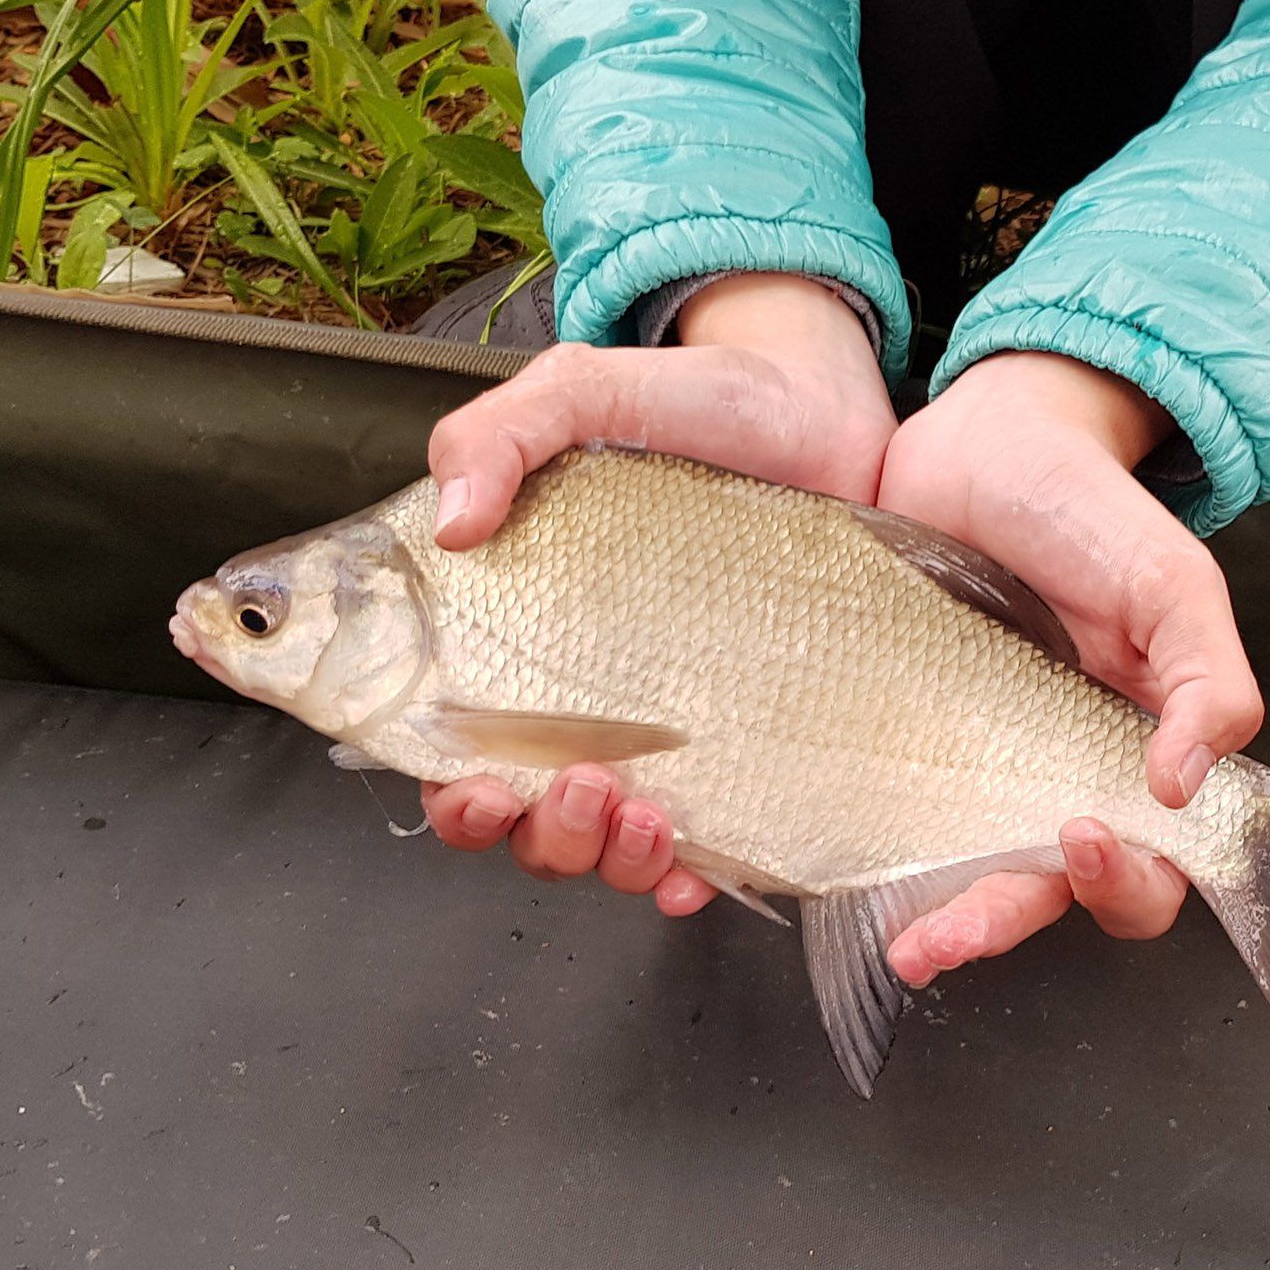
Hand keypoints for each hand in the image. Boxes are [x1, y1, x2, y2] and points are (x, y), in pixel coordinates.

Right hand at [419, 272, 893, 907]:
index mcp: (521, 631)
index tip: (469, 784)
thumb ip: (501, 435)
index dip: (447, 786)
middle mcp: (586, 694)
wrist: (821, 409)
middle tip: (569, 788)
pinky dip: (686, 877)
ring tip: (644, 815)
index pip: (453, 739)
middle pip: (523, 813)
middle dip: (532, 833)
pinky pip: (707, 842)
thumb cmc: (698, 402)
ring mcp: (669, 724)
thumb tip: (450, 523)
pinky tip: (693, 870)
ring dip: (606, 858)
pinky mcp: (748, 739)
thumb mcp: (584, 391)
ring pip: (604, 844)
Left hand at [872, 351, 1263, 986]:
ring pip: (953, 871)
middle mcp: (1045, 776)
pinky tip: (826, 867)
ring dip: (930, 918)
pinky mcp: (887, 736)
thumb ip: (1206, 679)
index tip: (1082, 837)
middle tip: (946, 934)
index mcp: (1128, 756)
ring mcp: (962, 762)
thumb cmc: (1087, 508)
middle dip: (996, 923)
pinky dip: (855, 853)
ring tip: (902, 942)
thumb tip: (1187, 784)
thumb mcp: (1170, 582)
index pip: (1149, 868)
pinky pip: (878, 812)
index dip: (1122, 881)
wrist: (981, 437)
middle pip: (1038, 893)